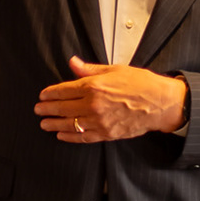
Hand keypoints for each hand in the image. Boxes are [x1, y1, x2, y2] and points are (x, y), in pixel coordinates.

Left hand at [34, 57, 186, 141]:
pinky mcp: (106, 134)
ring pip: (69, 124)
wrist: (161, 103)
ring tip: (44, 124)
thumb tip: (74, 63)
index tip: (43, 95)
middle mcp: (93, 105)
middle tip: (38, 110)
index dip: (50, 93)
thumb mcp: (115, 69)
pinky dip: (69, 137)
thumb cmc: (142, 84)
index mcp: (94, 86)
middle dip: (47, 109)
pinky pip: (82, 137)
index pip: (64, 90)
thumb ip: (91, 69)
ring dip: (54, 124)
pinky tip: (61, 135)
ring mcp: (99, 121)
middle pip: (62, 108)